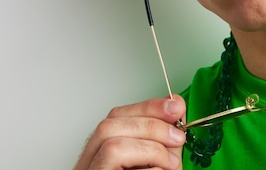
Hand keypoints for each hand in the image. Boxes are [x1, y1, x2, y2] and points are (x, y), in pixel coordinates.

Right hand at [72, 96, 186, 169]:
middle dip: (151, 124)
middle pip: (108, 124)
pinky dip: (146, 161)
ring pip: (110, 140)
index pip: (115, 116)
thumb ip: (165, 136)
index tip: (176, 106)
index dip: (147, 106)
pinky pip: (113, 157)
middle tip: (177, 137)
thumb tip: (175, 103)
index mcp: (101, 153)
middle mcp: (88, 163)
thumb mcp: (159, 161)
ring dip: (151, 146)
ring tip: (170, 163)